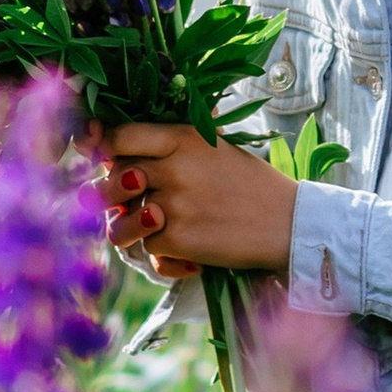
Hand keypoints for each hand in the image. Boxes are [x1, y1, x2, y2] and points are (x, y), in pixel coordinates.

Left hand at [98, 121, 298, 281]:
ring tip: (149, 230)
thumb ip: (170, 146)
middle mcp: (174, 166)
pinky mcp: (180, 238)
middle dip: (113, 195)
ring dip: (128, 230)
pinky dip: (163, 256)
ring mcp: (175, 204)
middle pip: (113, 179)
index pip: (120, 136)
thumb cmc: (248, 184)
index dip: (102, 149)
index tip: (105, 161)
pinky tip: (187, 253)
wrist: (289, 223)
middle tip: (127, 202)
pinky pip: (148, 250)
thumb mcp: (214, 146)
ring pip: (120, 221)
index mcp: (182, 137)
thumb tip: (118, 147)